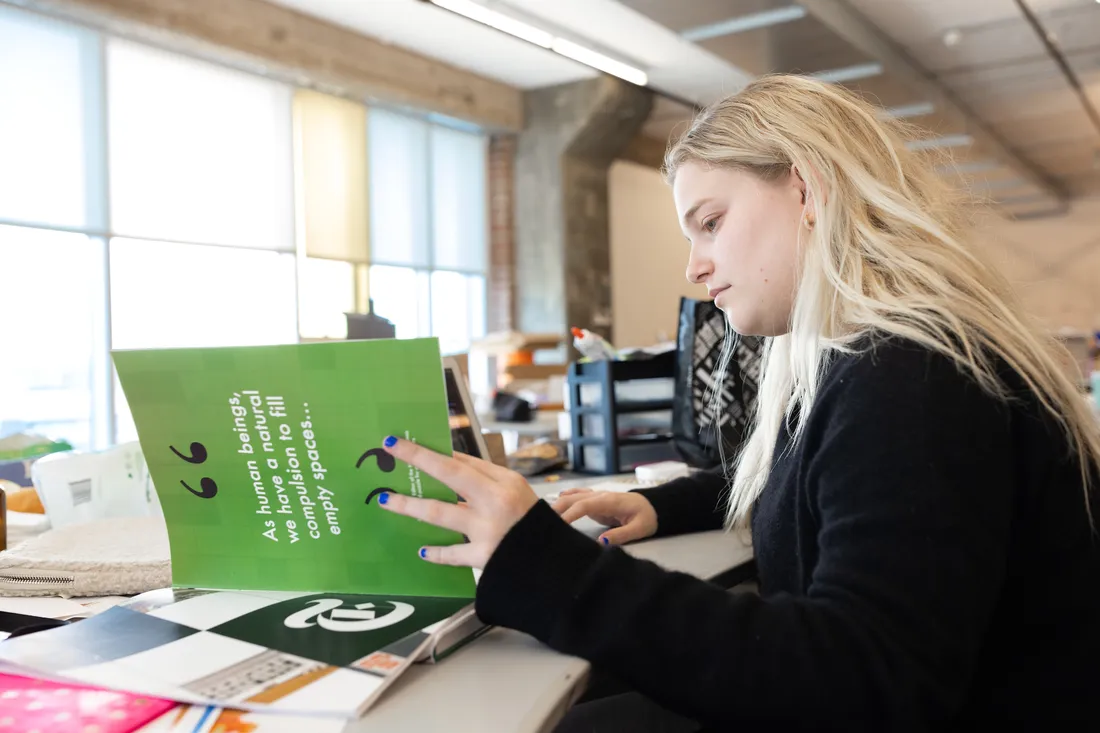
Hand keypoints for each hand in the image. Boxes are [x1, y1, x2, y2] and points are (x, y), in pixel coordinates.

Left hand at [377, 437, 537, 568]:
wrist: (553, 563)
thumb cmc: (534, 524)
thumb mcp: (516, 493)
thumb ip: (486, 480)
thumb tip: (450, 464)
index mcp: (505, 482)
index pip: (462, 461)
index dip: (432, 451)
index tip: (406, 443)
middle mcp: (495, 501)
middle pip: (449, 474)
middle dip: (418, 458)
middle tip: (390, 447)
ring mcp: (487, 529)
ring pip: (439, 512)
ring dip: (409, 505)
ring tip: (386, 500)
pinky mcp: (483, 557)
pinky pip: (453, 554)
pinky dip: (437, 553)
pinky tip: (422, 550)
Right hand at [552, 489, 657, 545]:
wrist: (653, 506)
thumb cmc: (647, 517)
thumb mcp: (639, 529)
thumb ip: (620, 535)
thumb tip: (600, 542)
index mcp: (609, 501)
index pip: (583, 504)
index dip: (569, 513)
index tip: (558, 525)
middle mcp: (599, 496)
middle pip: (572, 498)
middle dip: (556, 509)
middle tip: (542, 524)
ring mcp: (596, 497)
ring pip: (571, 497)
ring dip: (557, 505)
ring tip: (543, 518)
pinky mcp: (595, 502)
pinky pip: (576, 496)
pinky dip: (564, 499)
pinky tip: (553, 504)